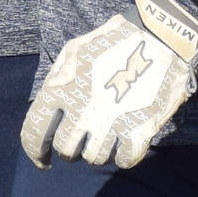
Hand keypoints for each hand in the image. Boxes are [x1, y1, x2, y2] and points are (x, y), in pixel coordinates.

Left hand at [20, 0, 197, 169]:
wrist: (162, 36)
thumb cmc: (115, 40)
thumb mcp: (76, 49)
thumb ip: (57, 78)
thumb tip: (51, 107)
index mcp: (62, 89)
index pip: (34, 133)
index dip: (35, 151)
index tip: (42, 160)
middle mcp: (83, 110)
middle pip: (66, 150)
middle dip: (71, 149)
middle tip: (82, 138)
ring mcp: (111, 122)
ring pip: (94, 158)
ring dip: (97, 151)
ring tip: (106, 135)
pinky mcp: (140, 129)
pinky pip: (124, 160)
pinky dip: (123, 156)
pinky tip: (125, 144)